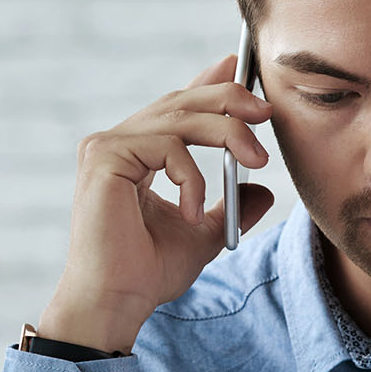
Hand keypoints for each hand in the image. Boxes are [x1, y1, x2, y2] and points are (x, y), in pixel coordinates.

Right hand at [38, 55, 278, 352]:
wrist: (115, 302)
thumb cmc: (146, 274)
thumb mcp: (202, 235)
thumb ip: (228, 208)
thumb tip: (263, 192)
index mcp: (134, 155)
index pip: (175, 107)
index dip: (209, 83)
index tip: (240, 68)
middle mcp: (115, 144)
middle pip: (180, 102)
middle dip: (229, 99)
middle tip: (266, 111)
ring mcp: (106, 148)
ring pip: (180, 117)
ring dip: (228, 134)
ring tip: (256, 159)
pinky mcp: (104, 157)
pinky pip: (166, 145)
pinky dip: (192, 175)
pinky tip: (193, 210)